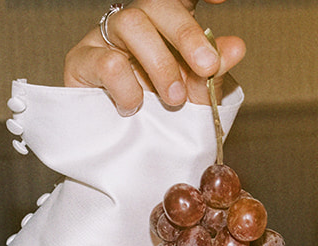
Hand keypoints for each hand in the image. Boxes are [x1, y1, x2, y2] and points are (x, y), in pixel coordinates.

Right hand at [65, 0, 245, 114]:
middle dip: (187, 34)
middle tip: (206, 66)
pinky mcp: (81, 60)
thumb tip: (236, 47)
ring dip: (160, 63)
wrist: (125, 158)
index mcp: (168, 24)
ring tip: (174, 98)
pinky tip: (134, 107)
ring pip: (132, 23)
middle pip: (158, 3)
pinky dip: (128, 87)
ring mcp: (105, 36)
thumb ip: (213, 73)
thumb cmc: (161, 120)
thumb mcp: (195, 99)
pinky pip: (107, 61)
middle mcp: (137, 22)